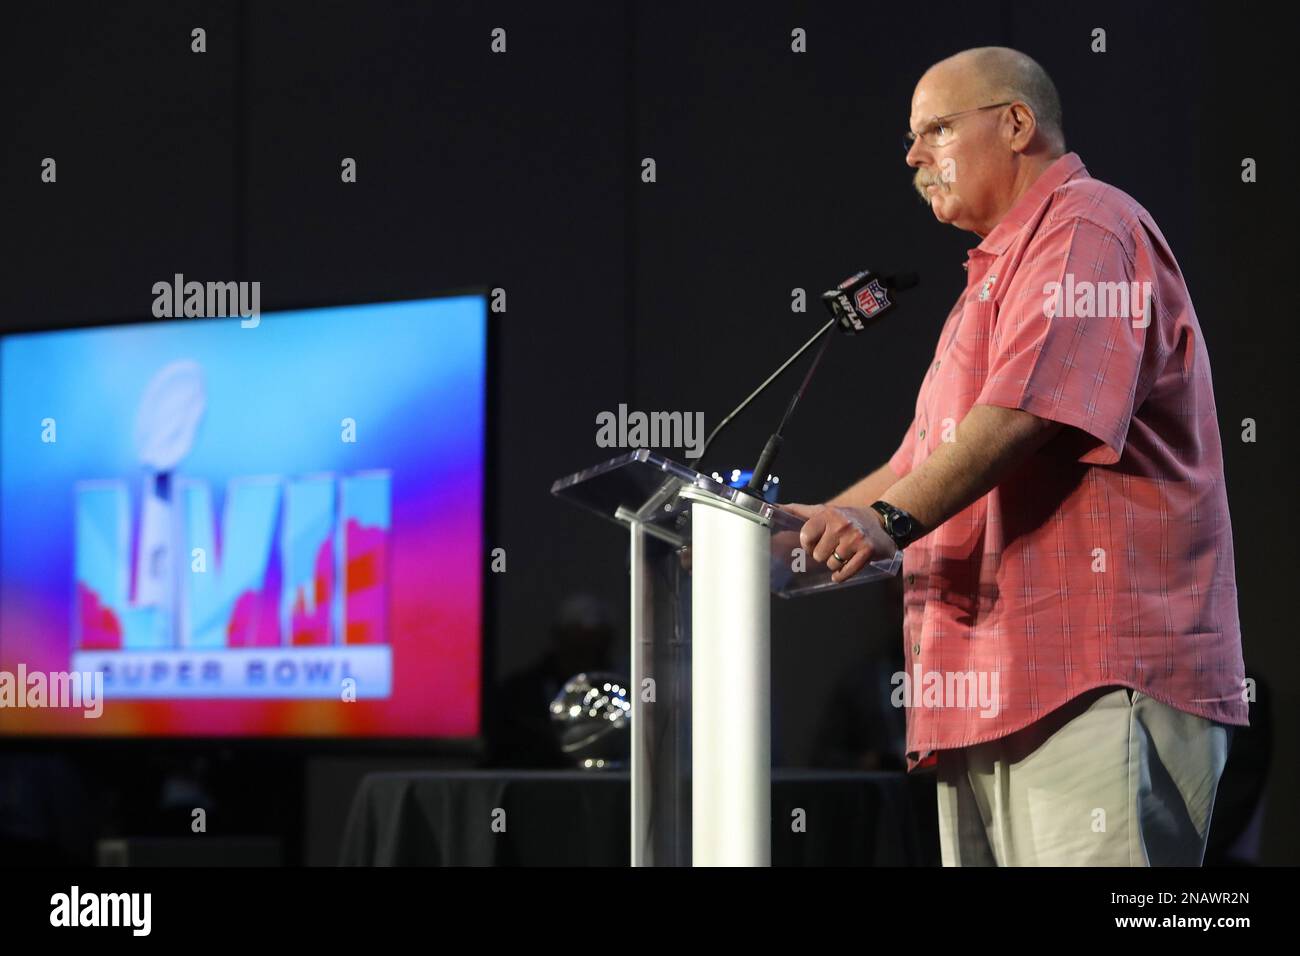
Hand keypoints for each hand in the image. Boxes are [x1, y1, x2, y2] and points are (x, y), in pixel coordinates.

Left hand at [782, 502, 896, 583]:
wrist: (881, 522)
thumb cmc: (846, 518)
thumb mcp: (824, 510)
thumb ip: (798, 510)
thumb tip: (774, 507)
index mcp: (827, 514)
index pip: (806, 536)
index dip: (808, 544)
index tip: (814, 543)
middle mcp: (841, 524)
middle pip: (818, 554)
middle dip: (823, 555)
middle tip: (832, 548)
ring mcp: (855, 538)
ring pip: (831, 564)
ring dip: (834, 563)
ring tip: (842, 554)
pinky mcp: (867, 551)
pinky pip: (846, 572)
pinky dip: (841, 575)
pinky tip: (841, 572)